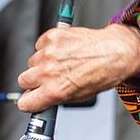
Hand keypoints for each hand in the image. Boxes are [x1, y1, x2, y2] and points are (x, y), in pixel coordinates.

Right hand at [16, 23, 139, 112]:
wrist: (115, 52)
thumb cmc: (102, 74)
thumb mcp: (80, 95)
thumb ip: (57, 98)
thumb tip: (43, 99)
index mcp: (55, 90)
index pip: (25, 102)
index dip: (29, 101)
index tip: (31, 99)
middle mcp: (48, 71)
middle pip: (23, 80)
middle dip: (33, 82)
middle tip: (47, 80)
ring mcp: (48, 53)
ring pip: (32, 62)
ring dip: (42, 64)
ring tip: (62, 63)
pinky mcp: (51, 37)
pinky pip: (40, 45)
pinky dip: (47, 48)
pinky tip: (63, 51)